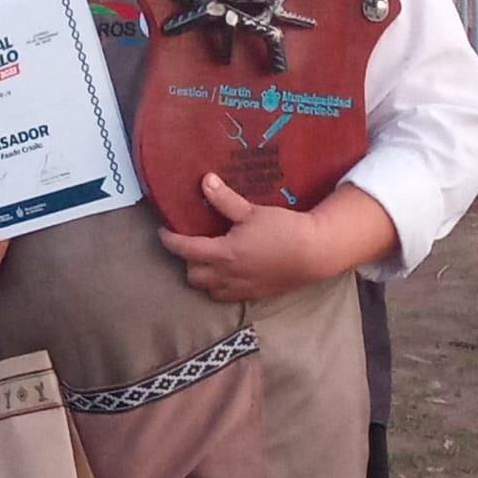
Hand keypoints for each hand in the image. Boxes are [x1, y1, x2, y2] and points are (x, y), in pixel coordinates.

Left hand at [158, 175, 323, 302]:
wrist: (314, 253)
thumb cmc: (284, 230)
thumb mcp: (252, 211)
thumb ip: (225, 200)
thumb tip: (205, 181)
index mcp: (224, 253)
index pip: (185, 250)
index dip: (170, 240)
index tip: (164, 231)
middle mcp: (228, 275)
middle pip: (193, 275)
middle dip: (187, 261)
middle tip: (192, 244)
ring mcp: (241, 288)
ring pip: (208, 289)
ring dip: (203, 276)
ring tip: (208, 259)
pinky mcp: (254, 295)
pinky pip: (226, 296)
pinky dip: (220, 286)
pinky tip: (227, 272)